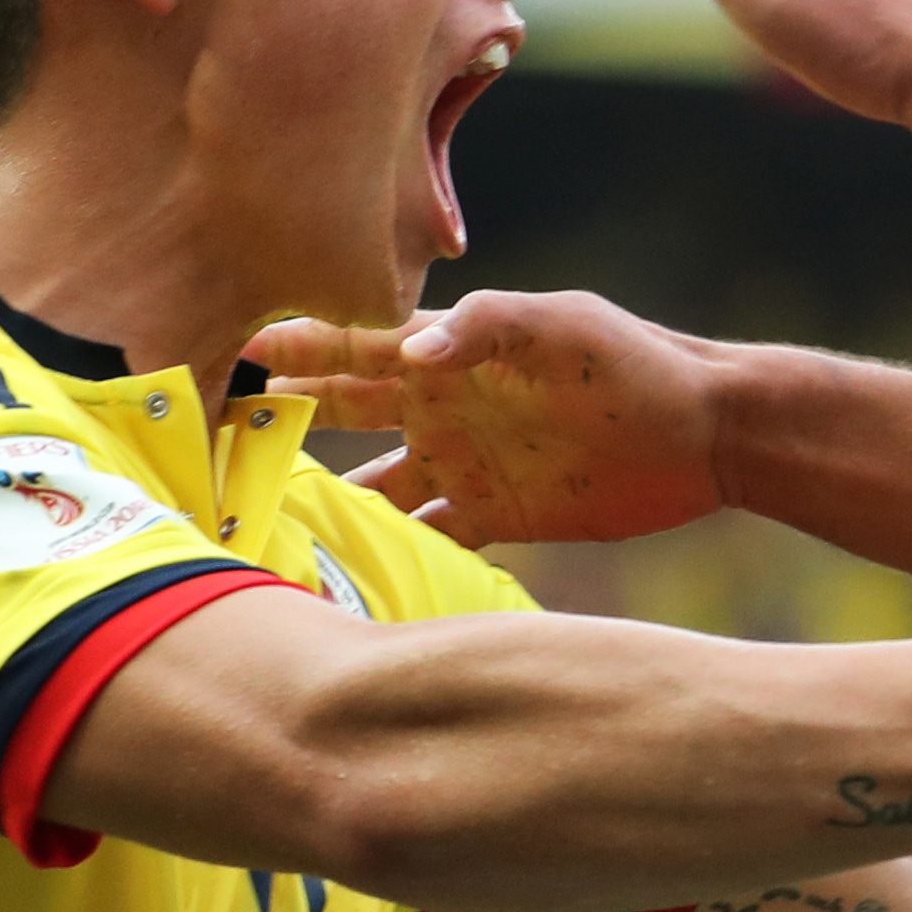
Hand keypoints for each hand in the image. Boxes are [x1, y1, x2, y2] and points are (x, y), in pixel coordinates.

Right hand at [246, 291, 720, 545]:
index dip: (294, 347)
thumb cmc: (632, 361)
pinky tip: (340, 584)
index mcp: (449, 353)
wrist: (704, 432)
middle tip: (207, 446)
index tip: (224, 352)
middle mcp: (443, 409)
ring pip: (373, 490)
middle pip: (344, 415)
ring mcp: (466, 465)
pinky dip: (386, 560)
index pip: (354, 346)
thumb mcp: (560, 327)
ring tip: (256, 531)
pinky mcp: (497, 518)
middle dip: (280, 425)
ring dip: (324, 507)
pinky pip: (427, 542)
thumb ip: (484, 327)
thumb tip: (413, 343)